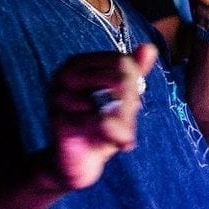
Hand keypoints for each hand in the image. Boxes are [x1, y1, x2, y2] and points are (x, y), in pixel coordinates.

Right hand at [48, 44, 157, 189]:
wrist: (79, 160)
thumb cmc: (100, 124)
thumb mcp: (121, 96)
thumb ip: (133, 72)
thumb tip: (149, 47)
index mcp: (78, 63)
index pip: (121, 61)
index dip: (135, 83)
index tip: (132, 102)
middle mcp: (64, 74)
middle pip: (119, 78)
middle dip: (130, 103)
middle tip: (127, 120)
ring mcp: (58, 97)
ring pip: (111, 102)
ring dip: (123, 122)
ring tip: (118, 132)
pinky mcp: (59, 121)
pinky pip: (99, 122)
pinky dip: (111, 135)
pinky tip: (107, 140)